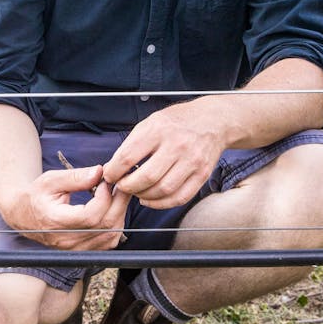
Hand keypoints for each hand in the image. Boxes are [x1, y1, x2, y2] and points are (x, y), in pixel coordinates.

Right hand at [5, 165, 130, 249]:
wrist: (23, 215)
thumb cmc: (36, 195)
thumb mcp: (51, 179)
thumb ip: (76, 177)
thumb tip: (99, 172)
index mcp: (56, 221)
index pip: (90, 216)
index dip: (104, 197)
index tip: (105, 181)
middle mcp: (66, 240)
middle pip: (105, 226)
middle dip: (118, 202)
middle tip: (119, 183)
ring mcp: (75, 248)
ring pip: (110, 236)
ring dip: (119, 213)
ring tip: (117, 194)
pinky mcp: (82, 251)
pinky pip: (108, 242)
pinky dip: (116, 225)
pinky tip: (112, 209)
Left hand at [103, 100, 222, 208]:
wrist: (213, 120)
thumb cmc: (177, 121)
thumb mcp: (151, 122)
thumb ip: (131, 144)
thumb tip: (111, 168)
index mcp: (159, 129)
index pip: (128, 156)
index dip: (114, 171)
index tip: (109, 175)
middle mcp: (177, 145)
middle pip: (146, 177)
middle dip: (128, 187)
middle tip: (122, 186)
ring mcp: (192, 160)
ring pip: (162, 190)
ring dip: (144, 196)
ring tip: (137, 192)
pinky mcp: (202, 174)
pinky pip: (179, 197)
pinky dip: (161, 203)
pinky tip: (151, 199)